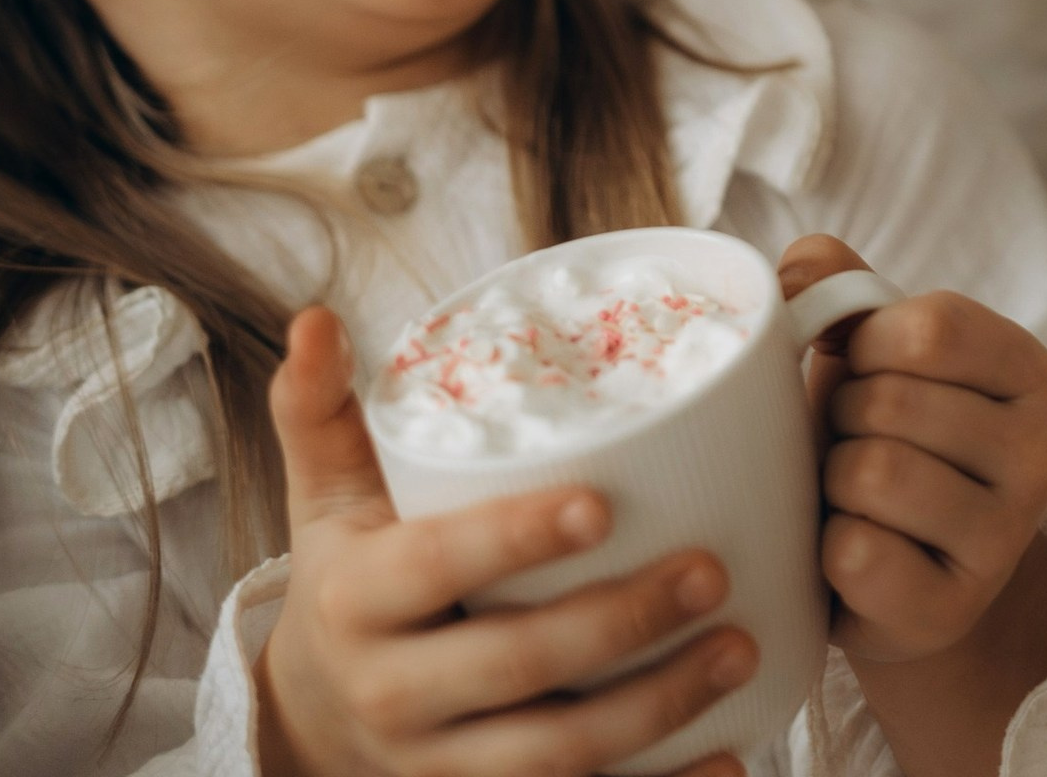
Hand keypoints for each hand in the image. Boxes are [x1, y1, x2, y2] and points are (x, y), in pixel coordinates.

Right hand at [255, 308, 756, 776]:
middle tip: (711, 571)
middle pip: (512, 670)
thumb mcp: (326, 497)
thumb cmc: (349, 574)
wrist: (308, 722)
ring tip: (739, 647)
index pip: (436, 569)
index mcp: (357, 600)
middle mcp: (392, 695)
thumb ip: (321, 408)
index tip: (602, 505)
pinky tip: (730, 759)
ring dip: (655, 713)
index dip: (515, 541)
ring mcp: (436, 770)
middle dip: (617, 625)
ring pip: (551, 759)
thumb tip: (316, 314)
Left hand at [780, 239, 1046, 776]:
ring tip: (853, 495)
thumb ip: (839, 287)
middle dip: (843, 417)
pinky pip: (857, 553)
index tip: (863, 368)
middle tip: (856, 442)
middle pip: (891, 401)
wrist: (897, 570)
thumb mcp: (872, 350)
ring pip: (872, 473)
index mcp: (1028, 369)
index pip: (932, 327)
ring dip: (832, 482)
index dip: (867, 343)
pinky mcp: (952, 608)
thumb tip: (797, 268)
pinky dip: (827, 548)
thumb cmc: (880, 434)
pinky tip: (851, 551)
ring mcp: (1004, 539)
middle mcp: (1039, 452)